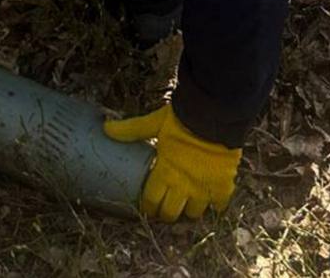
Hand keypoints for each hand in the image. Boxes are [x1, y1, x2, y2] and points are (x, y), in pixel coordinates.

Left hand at [104, 104, 240, 221]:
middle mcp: (183, 185)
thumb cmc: (183, 120)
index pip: (151, 200)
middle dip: (165, 214)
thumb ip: (131, 130)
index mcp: (165, 172)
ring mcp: (204, 188)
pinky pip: (219, 205)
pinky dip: (215, 205)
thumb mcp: (154, 123)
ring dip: (188, 212)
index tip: (147, 207)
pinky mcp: (223, 185)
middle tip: (164, 209)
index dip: (148, 207)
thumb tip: (106, 128)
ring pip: (194, 213)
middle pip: (171, 213)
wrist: (214, 116)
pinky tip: (210, 200)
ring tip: (186, 206)